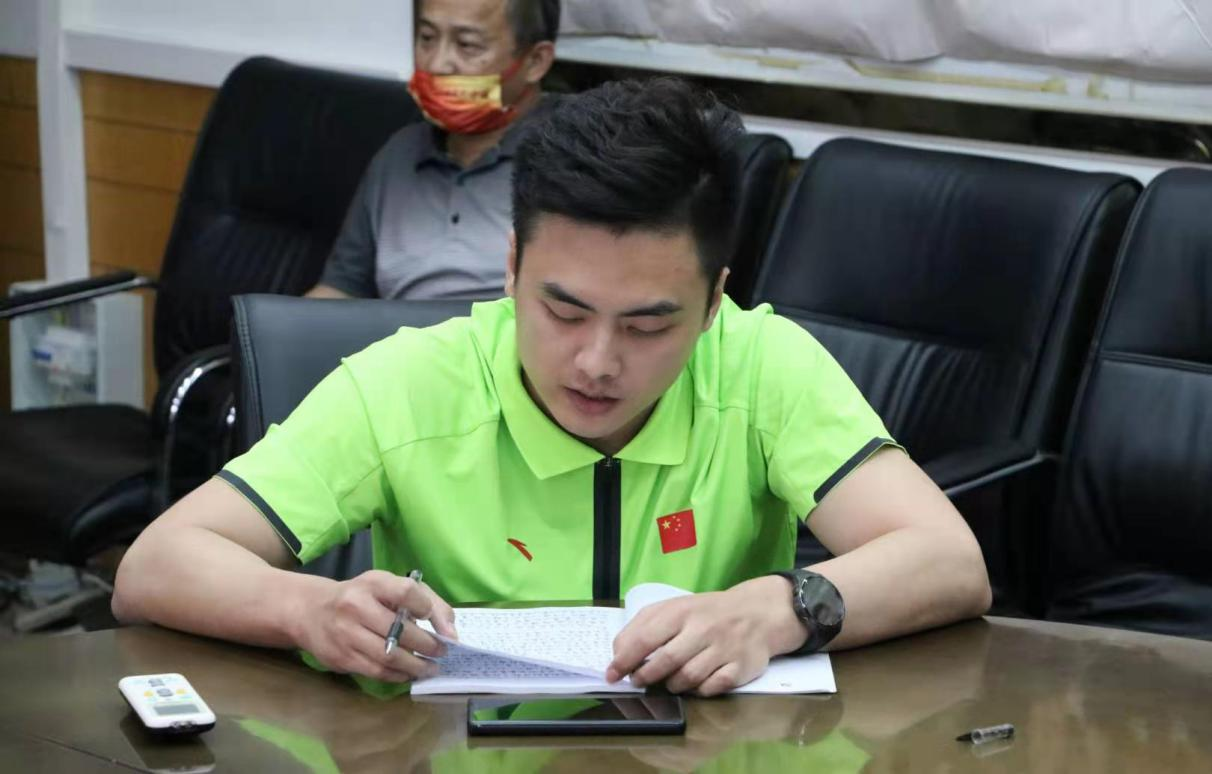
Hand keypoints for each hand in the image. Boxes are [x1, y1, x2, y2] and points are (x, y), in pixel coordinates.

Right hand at [294, 570, 457, 682]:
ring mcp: (346, 633)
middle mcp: (356, 606)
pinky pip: (376, 671)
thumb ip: (426, 601)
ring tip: (430, 667)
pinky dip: (398, 675)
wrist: (311, 611)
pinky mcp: (340, 657)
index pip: (406, 592)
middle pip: (400, 630)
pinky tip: (408, 673)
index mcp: (372, 583)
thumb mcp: (388, 587)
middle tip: (442, 652)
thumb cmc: (361, 597)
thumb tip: (452, 632)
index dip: (427, 608)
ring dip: (416, 666)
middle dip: (428, 645)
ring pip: (389, 656)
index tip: (438, 622)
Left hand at [606, 576, 806, 696]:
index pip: (645, 638)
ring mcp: (724, 649)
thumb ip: (644, 625)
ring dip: (672, 685)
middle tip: (638, 681)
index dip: (624, 660)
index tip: (612, 675)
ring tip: (668, 681)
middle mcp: (703, 629)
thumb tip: (618, 652)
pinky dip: (698, 691)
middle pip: (666, 661)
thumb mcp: (674, 608)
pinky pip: (712, 688)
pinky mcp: (740, 667)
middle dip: (646, 676)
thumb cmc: (705, 613)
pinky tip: (695, 684)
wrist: (756, 613)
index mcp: (682, 611)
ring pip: (688, 678)